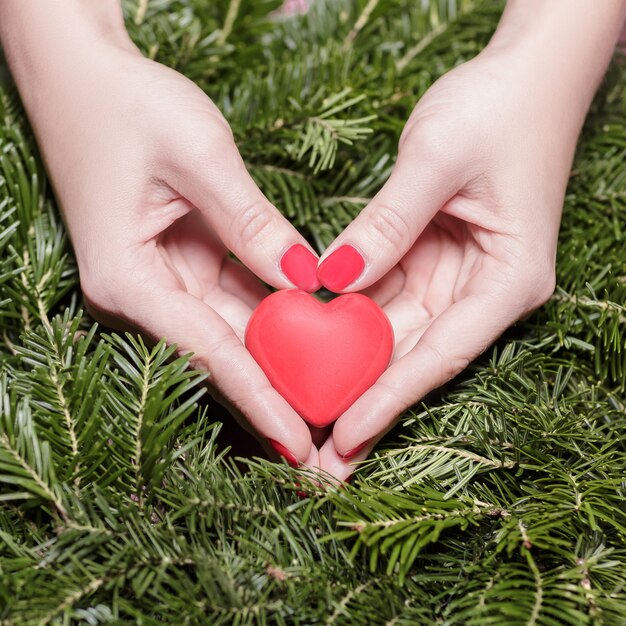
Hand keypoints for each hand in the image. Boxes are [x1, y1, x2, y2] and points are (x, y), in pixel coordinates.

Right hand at [21, 36, 322, 465]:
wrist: (80, 72)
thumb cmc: (125, 104)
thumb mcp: (199, 156)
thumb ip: (252, 223)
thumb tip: (305, 279)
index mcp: (130, 279)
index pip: (210, 353)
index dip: (259, 399)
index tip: (299, 443)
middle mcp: (142, 291)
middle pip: (222, 353)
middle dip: (276, 392)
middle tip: (327, 438)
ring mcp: (161, 278)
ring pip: (233, 328)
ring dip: (280, 358)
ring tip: (328, 399)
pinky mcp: (179, 260)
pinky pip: (234, 295)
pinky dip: (272, 313)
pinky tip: (311, 335)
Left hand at [314, 47, 582, 480]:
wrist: (525, 75)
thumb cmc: (498, 110)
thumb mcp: (435, 162)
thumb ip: (385, 226)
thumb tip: (333, 282)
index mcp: (506, 279)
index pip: (441, 354)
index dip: (390, 399)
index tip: (345, 437)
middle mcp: (483, 289)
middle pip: (415, 358)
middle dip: (366, 402)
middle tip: (319, 453)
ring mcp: (456, 278)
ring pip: (396, 336)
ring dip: (353, 372)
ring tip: (308, 416)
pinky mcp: (430, 260)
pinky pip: (385, 299)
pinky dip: (350, 325)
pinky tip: (315, 353)